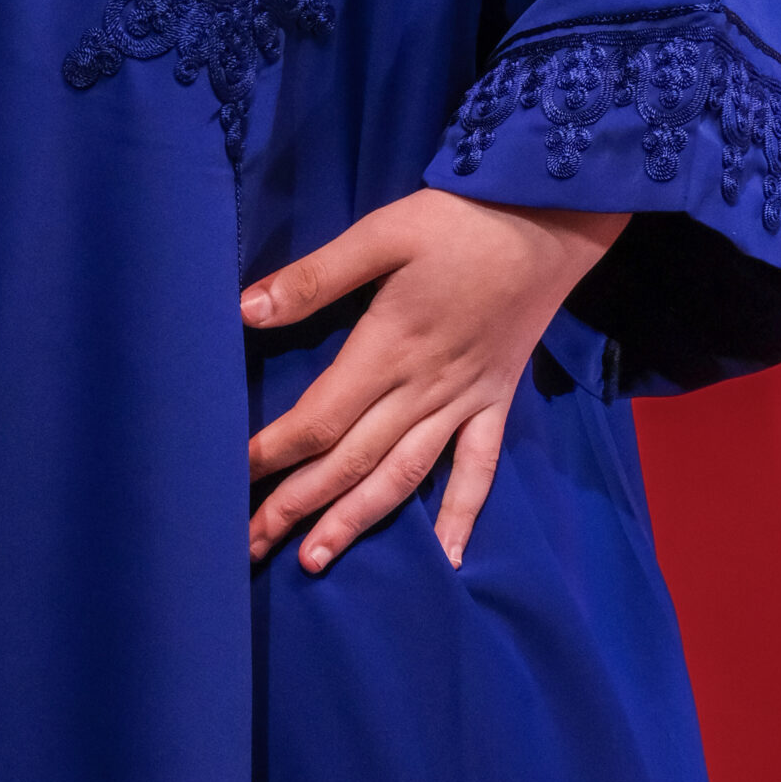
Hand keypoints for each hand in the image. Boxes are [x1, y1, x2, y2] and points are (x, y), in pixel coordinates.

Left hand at [243, 188, 627, 573]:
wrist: (549, 220)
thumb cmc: (460, 223)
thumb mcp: (383, 234)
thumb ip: (316, 277)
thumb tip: (246, 309)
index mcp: (389, 351)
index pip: (318, 419)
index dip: (272, 453)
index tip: (231, 478)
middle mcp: (424, 390)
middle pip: (350, 461)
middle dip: (297, 506)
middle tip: (249, 545)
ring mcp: (464, 403)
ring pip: (402, 477)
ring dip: (356, 521)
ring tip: (315, 561)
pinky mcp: (496, 402)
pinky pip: (479, 470)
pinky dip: (461, 514)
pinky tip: (447, 557)